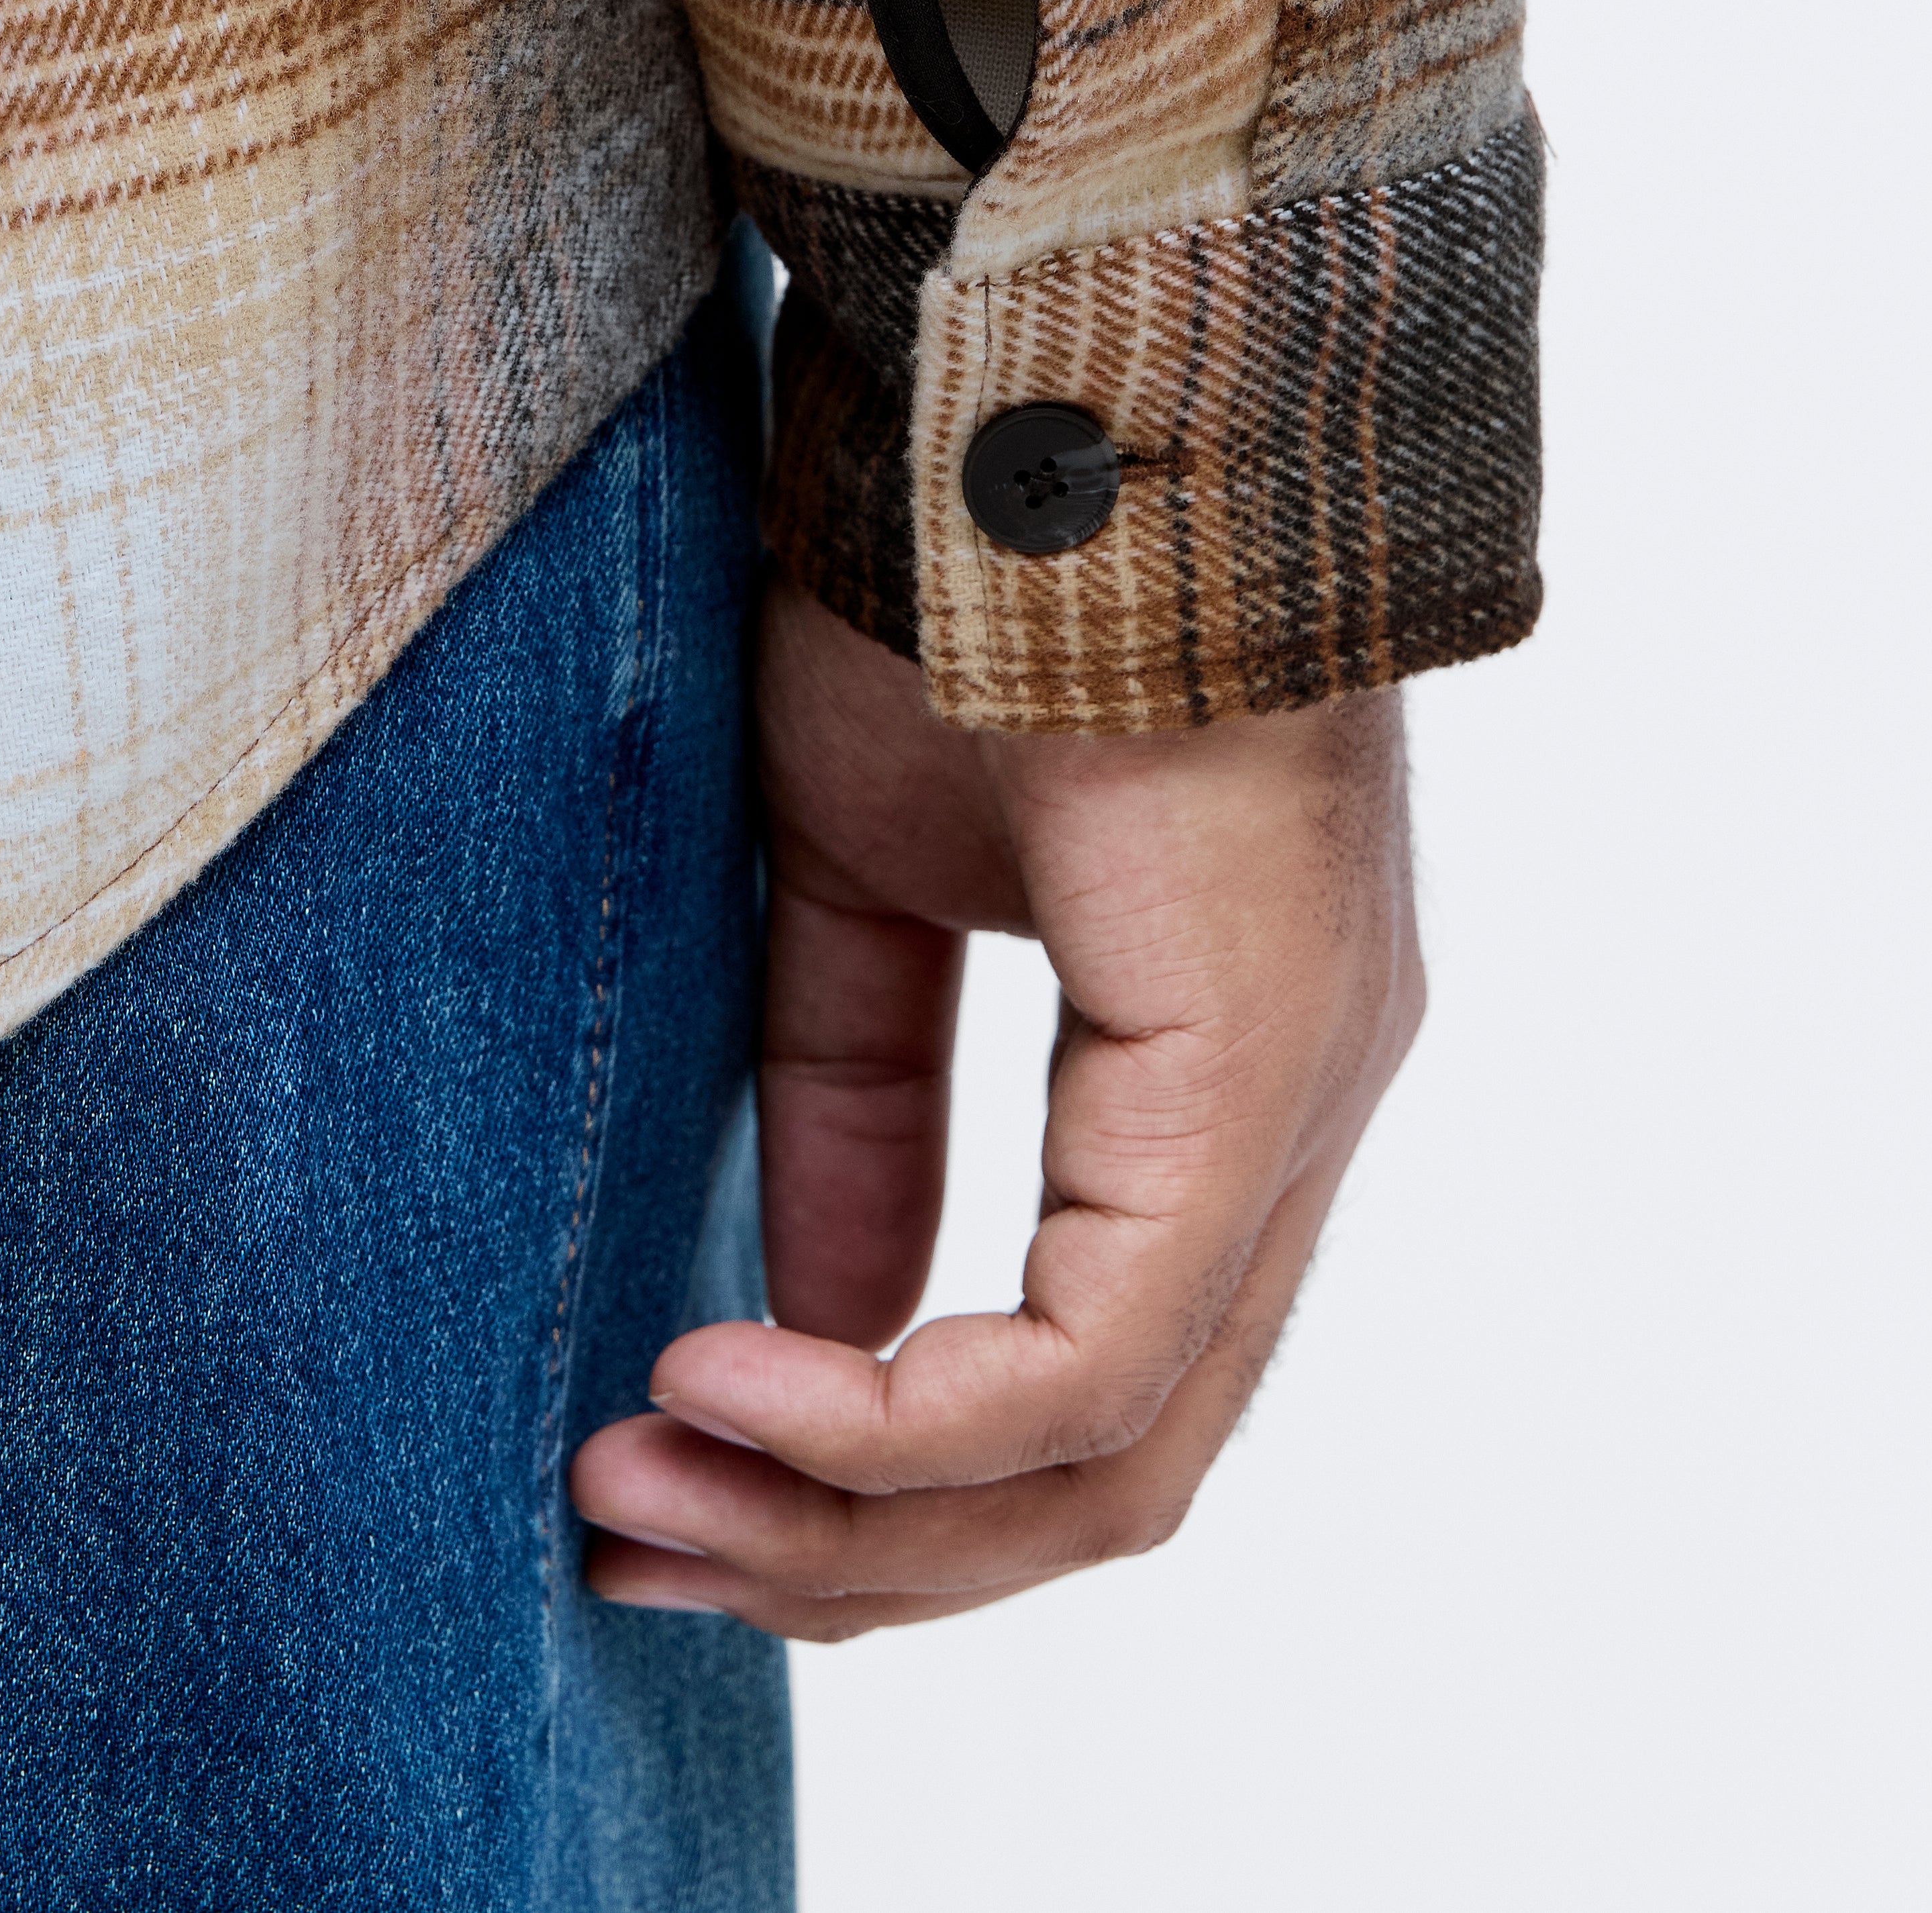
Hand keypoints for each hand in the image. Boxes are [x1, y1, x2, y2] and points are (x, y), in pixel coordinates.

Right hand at [572, 579, 1423, 1637]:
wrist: (1039, 382)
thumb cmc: (955, 583)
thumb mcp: (862, 875)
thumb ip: (854, 1099)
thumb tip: (802, 1322)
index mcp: (1215, 1060)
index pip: (1090, 1378)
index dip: (879, 1477)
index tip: (670, 1464)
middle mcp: (1290, 1109)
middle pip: (1106, 1467)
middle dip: (857, 1549)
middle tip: (636, 1538)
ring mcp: (1295, 1097)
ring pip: (1113, 1452)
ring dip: (861, 1520)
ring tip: (650, 1490)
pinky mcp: (1258, 1073)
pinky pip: (1101, 1358)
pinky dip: (903, 1419)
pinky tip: (730, 1384)